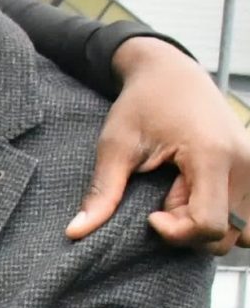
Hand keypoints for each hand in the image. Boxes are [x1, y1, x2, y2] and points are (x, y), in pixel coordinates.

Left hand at [67, 36, 248, 253]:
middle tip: (163, 197)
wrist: (172, 72)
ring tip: (181, 194)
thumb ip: (103, 192)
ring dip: (208, 225)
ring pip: (243, 231)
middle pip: (225, 235)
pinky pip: (249, 217)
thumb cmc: (142, 102)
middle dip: (188, 229)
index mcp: (213, 156)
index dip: (176, 232)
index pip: (208, 225)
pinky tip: (197, 193)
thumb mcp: (115, 145)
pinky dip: (225, 216)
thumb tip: (76, 232)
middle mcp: (246, 164)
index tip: (151, 215)